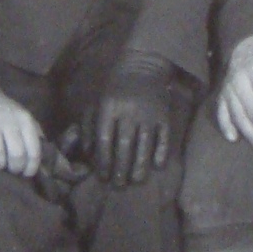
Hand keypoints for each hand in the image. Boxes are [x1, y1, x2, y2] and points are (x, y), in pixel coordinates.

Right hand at [0, 65, 42, 177]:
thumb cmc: (2, 109)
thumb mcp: (22, 115)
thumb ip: (34, 132)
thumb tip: (45, 155)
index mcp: (24, 119)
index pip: (33, 150)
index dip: (31, 167)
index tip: (26, 173)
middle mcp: (8, 119)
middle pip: (17, 154)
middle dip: (15, 168)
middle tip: (11, 170)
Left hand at [91, 51, 176, 185]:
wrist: (143, 66)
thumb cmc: (115, 89)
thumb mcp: (97, 102)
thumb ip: (89, 126)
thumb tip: (87, 154)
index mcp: (109, 107)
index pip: (104, 139)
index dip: (103, 161)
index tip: (103, 176)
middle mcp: (129, 111)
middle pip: (124, 146)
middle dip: (120, 169)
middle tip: (118, 185)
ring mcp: (149, 113)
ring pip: (144, 145)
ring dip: (139, 166)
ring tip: (135, 181)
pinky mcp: (164, 115)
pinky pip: (163, 138)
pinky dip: (161, 153)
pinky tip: (156, 166)